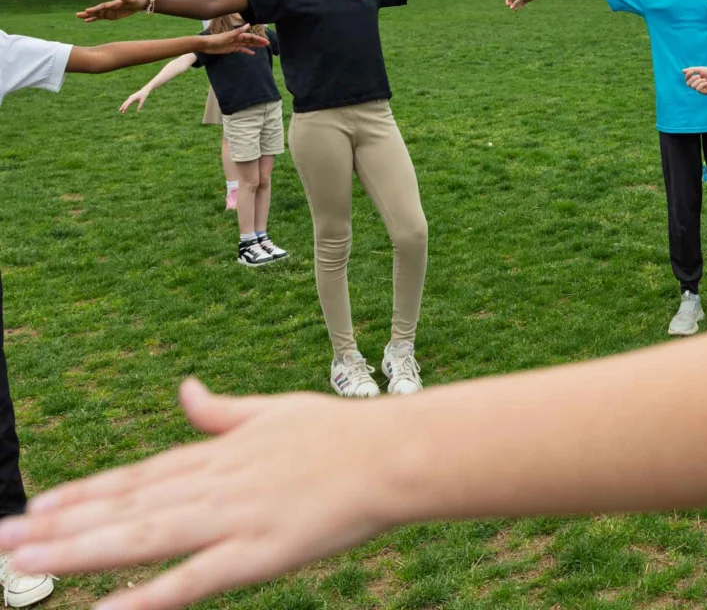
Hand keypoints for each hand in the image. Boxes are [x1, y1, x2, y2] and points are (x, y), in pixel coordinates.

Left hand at [0, 379, 396, 609]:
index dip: (85, 492)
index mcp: (219, 452)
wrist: (395, 452)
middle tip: (3, 541)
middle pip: (126, 506)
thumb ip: (223, 411)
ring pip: (143, 535)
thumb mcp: (275, 411)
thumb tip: (185, 389)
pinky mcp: (258, 553)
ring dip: (80, 550)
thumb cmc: (344, 433)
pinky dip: (145, 598)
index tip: (37, 505)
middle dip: (61, 526)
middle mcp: (214, 483)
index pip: (138, 474)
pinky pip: (192, 579)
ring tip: (26, 562)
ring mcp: (232, 517)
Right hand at [77, 0, 148, 21]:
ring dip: (88, 16)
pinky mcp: (111, 15)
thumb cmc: (135, 0)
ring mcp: (109, 11)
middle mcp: (109, 7)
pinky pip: (101, 18)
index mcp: (113, 3)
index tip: (88, 10)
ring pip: (97, 14)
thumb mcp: (131, 0)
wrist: (138, 3)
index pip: (103, 6)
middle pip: (97, 10)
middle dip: (88, 13)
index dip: (95, 9)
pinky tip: (86, 21)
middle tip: (77, 15)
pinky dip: (94, 19)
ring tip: (78, 17)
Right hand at [119, 89, 151, 113]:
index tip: (124, 110)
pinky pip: (127, 102)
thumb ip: (140, 106)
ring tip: (120, 110)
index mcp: (133, 98)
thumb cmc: (143, 96)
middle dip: (123, 107)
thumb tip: (138, 111)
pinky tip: (124, 108)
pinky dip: (125, 105)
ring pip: (126, 102)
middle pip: (126, 103)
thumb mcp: (142, 101)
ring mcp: (130, 97)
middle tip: (120, 111)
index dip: (126, 106)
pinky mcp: (131, 98)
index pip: (128, 103)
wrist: (144, 91)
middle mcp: (131, 97)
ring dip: (123, 106)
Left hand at [201, 27, 268, 55]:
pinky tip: (252, 53)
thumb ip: (239, 31)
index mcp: (237, 35)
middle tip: (267, 43)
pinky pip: (241, 50)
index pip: (250, 37)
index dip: (258, 39)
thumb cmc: (216, 39)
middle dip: (258, 41)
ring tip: (263, 47)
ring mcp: (235, 44)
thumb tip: (249, 25)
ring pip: (247, 44)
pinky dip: (247, 51)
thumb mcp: (228, 35)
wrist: (206, 45)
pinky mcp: (231, 49)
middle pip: (250, 40)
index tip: (266, 41)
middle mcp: (237, 39)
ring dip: (254, 45)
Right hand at [682, 67, 706, 94]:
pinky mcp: (703, 92)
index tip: (692, 71)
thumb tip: (682, 71)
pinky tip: (706, 83)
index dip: (688, 75)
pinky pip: (698, 89)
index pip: (686, 79)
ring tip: (704, 79)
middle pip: (688, 84)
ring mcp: (699, 89)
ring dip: (699, 81)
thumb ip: (691, 70)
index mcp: (694, 79)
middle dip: (693, 79)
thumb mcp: (699, 69)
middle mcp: (696, 84)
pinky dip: (702, 85)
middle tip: (699, 76)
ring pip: (693, 86)